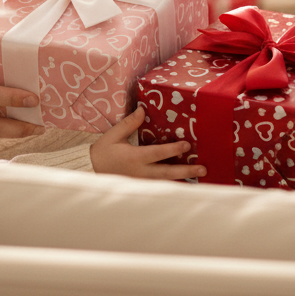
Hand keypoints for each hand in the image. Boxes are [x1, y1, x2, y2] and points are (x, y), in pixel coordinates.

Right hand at [89, 105, 205, 180]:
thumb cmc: (103, 151)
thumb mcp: (113, 135)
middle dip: (186, 171)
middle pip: (167, 173)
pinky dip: (172, 184)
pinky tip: (184, 182)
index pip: (158, 154)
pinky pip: (159, 186)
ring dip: (183, 180)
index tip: (187, 145)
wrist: (91, 170)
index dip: (173, 149)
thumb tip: (143, 109)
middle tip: (203, 169)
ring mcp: (142, 181)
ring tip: (199, 178)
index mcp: (135, 158)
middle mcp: (141, 172)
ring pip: (166, 182)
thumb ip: (129, 123)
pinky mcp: (141, 186)